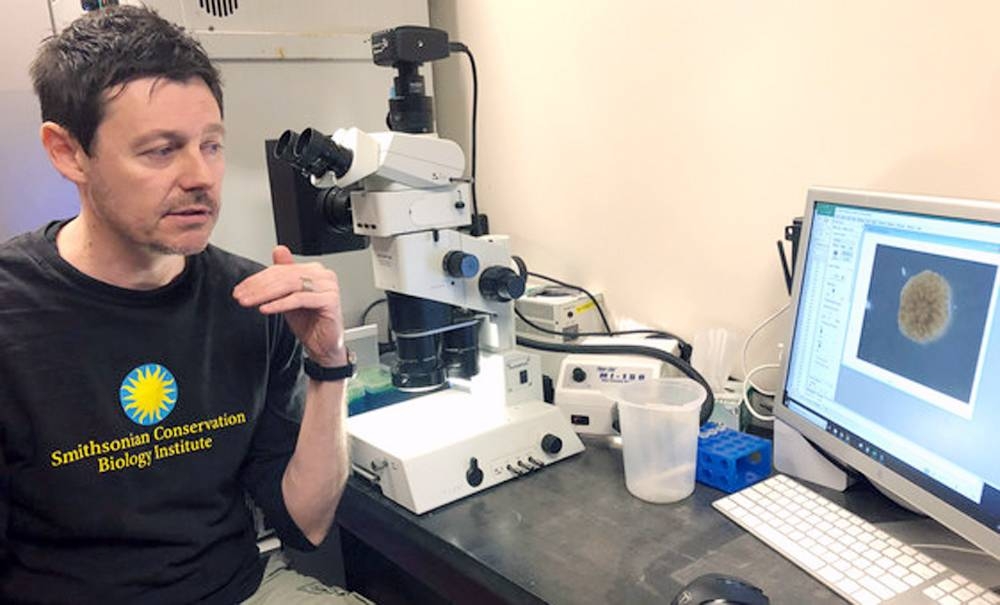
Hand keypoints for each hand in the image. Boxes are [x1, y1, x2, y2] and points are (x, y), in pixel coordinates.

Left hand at [232, 246, 345, 365]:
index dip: (258, 279)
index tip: (241, 289)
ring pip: (290, 285)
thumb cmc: (309, 322)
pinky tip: (266, 308)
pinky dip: (280, 304)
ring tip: (250, 302)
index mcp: (314, 271)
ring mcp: (328, 287)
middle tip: (241, 295)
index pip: (281, 270)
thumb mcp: (288, 296)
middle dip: (259, 287)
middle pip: (284, 276)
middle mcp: (323, 275)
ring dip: (265, 294)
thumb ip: (283, 275)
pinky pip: (299, 299)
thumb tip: (278, 250)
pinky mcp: (330, 300)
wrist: (323, 345)